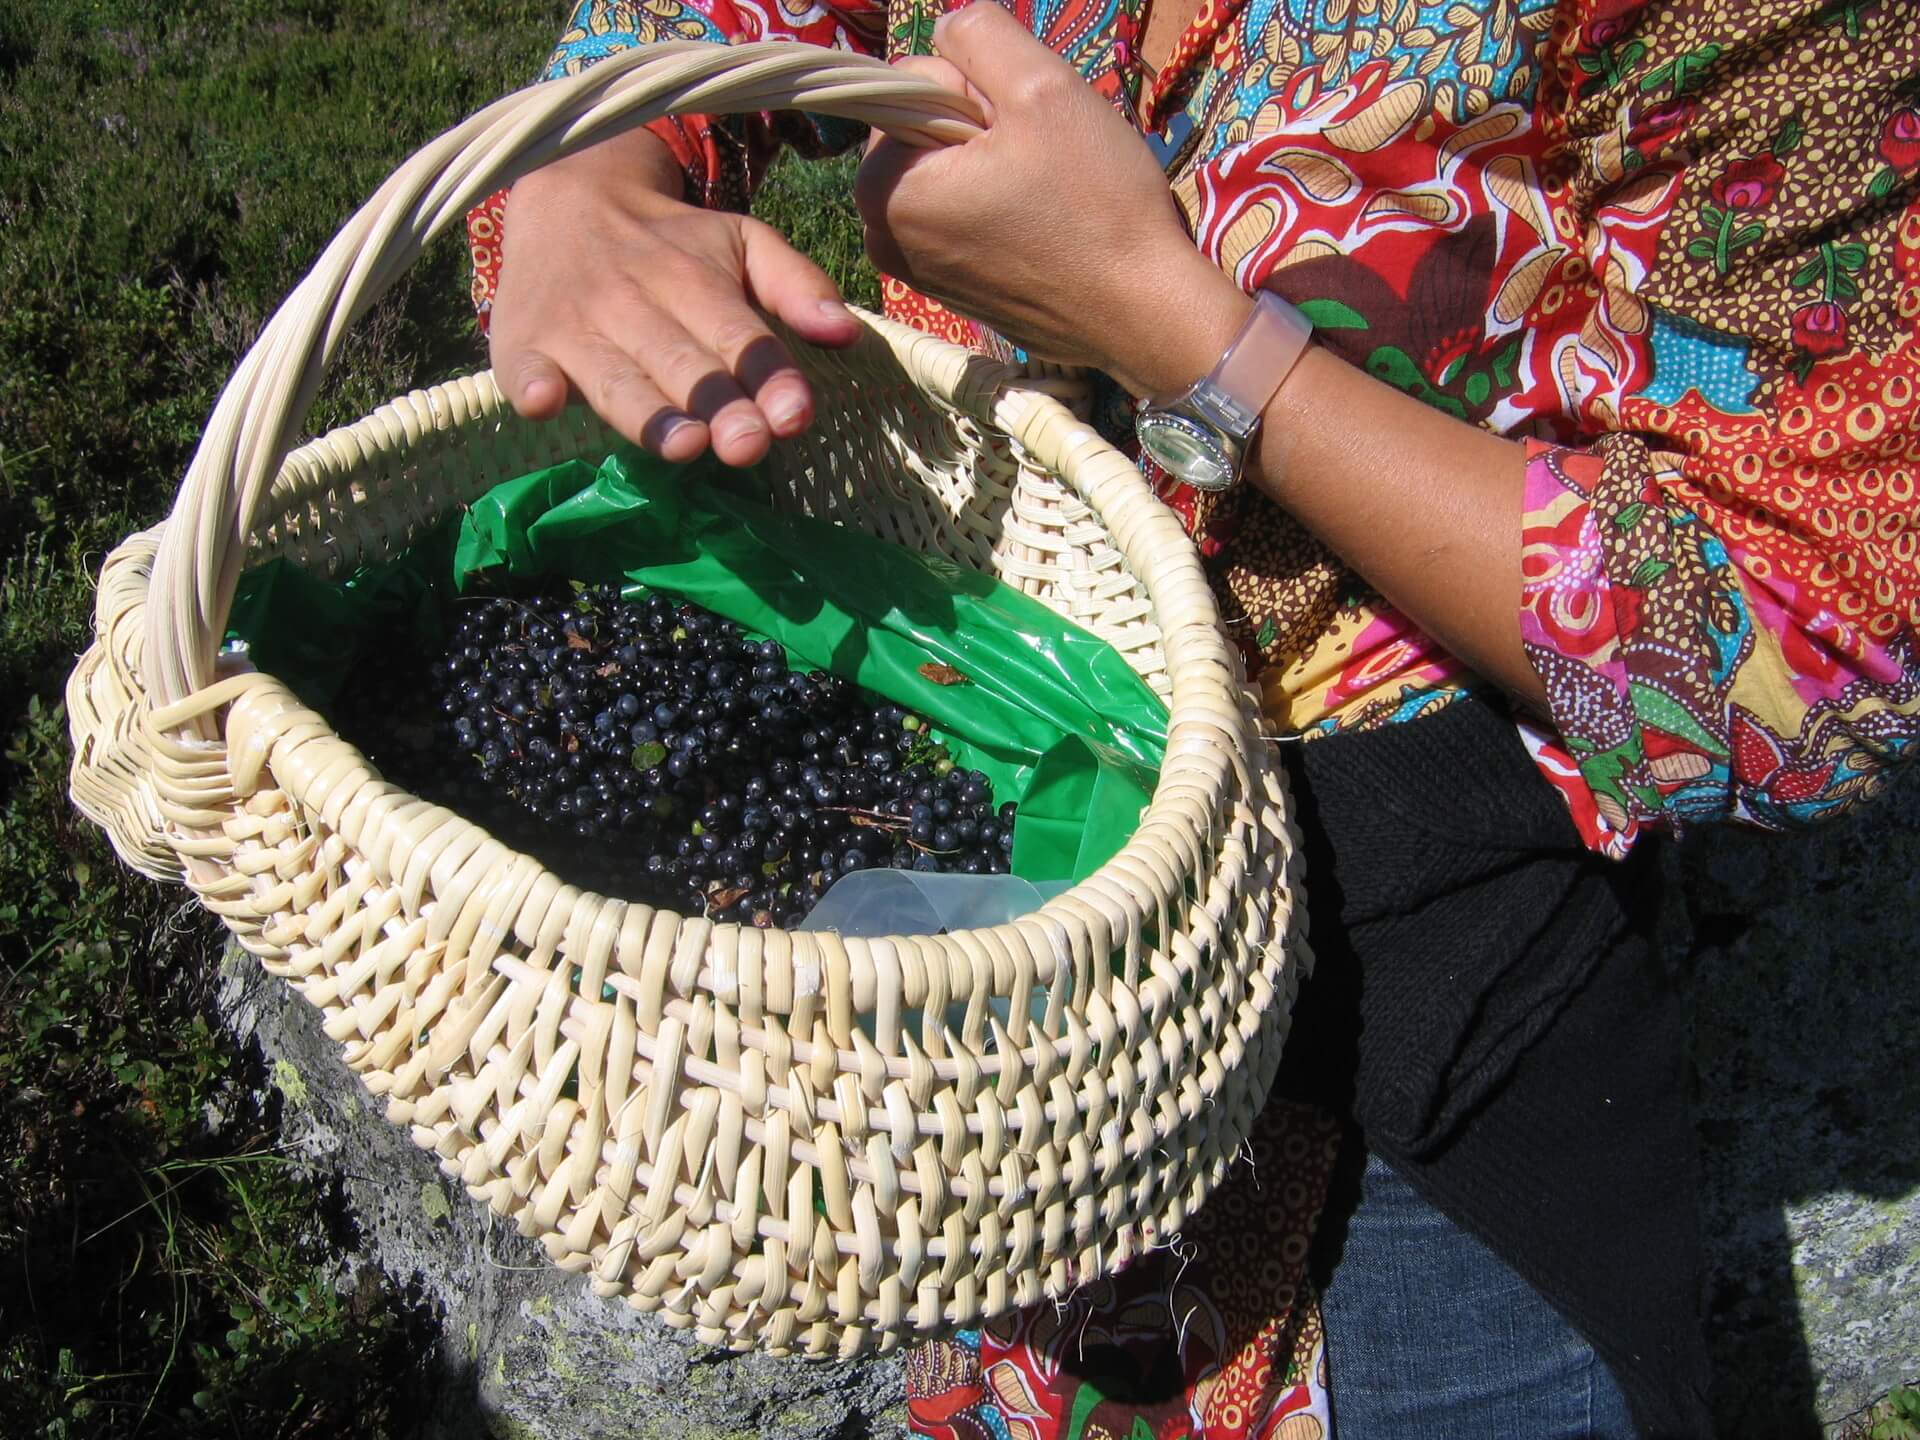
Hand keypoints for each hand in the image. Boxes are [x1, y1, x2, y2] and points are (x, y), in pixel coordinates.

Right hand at [489, 127, 863, 466]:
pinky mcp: (521, 344)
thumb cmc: (668, 244)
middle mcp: (634, 302)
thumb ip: (794, 285)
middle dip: (716, 403)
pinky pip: (524, 368)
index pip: (736, 332)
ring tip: (684, 446)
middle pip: (681, 362)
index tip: (793, 415)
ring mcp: (574, 326)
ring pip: (615, 376)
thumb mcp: (737, 243)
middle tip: (747, 446)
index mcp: (692, 279)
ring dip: (647, 412)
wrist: (561, 197)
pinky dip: (532, 384)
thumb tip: (848, 332)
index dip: (766, 373)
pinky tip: (545, 402)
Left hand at [854, 2, 1249, 396]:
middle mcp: (880, 234)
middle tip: (1041, 161)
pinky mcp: (950, 292)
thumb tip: (948, 29)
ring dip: (994, 164)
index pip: (915, 82)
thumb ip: (981, 34)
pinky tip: (1044, 226)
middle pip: (926, 129)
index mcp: (883, 185)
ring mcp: (915, 270)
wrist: (1142, 314)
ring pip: (949, 171)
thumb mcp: (1042, 87)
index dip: (979, 88)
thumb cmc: (1094, 203)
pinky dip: (999, 207)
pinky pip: (964, 218)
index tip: (1025, 130)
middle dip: (979, 127)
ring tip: (1046, 194)